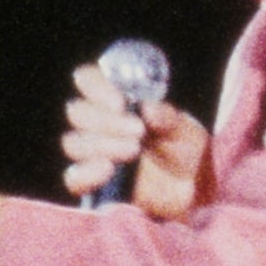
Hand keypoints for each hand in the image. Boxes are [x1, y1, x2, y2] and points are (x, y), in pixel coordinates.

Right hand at [56, 62, 207, 218]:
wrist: (190, 186)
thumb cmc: (182, 147)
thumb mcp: (183, 128)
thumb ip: (167, 118)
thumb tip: (148, 109)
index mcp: (115, 98)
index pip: (87, 79)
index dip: (96, 86)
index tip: (120, 102)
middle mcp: (97, 122)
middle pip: (77, 111)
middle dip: (106, 120)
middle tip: (138, 130)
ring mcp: (92, 153)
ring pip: (74, 142)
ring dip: (102, 144)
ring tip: (134, 149)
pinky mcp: (93, 183)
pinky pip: (74, 179)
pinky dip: (87, 174)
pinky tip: (108, 169)